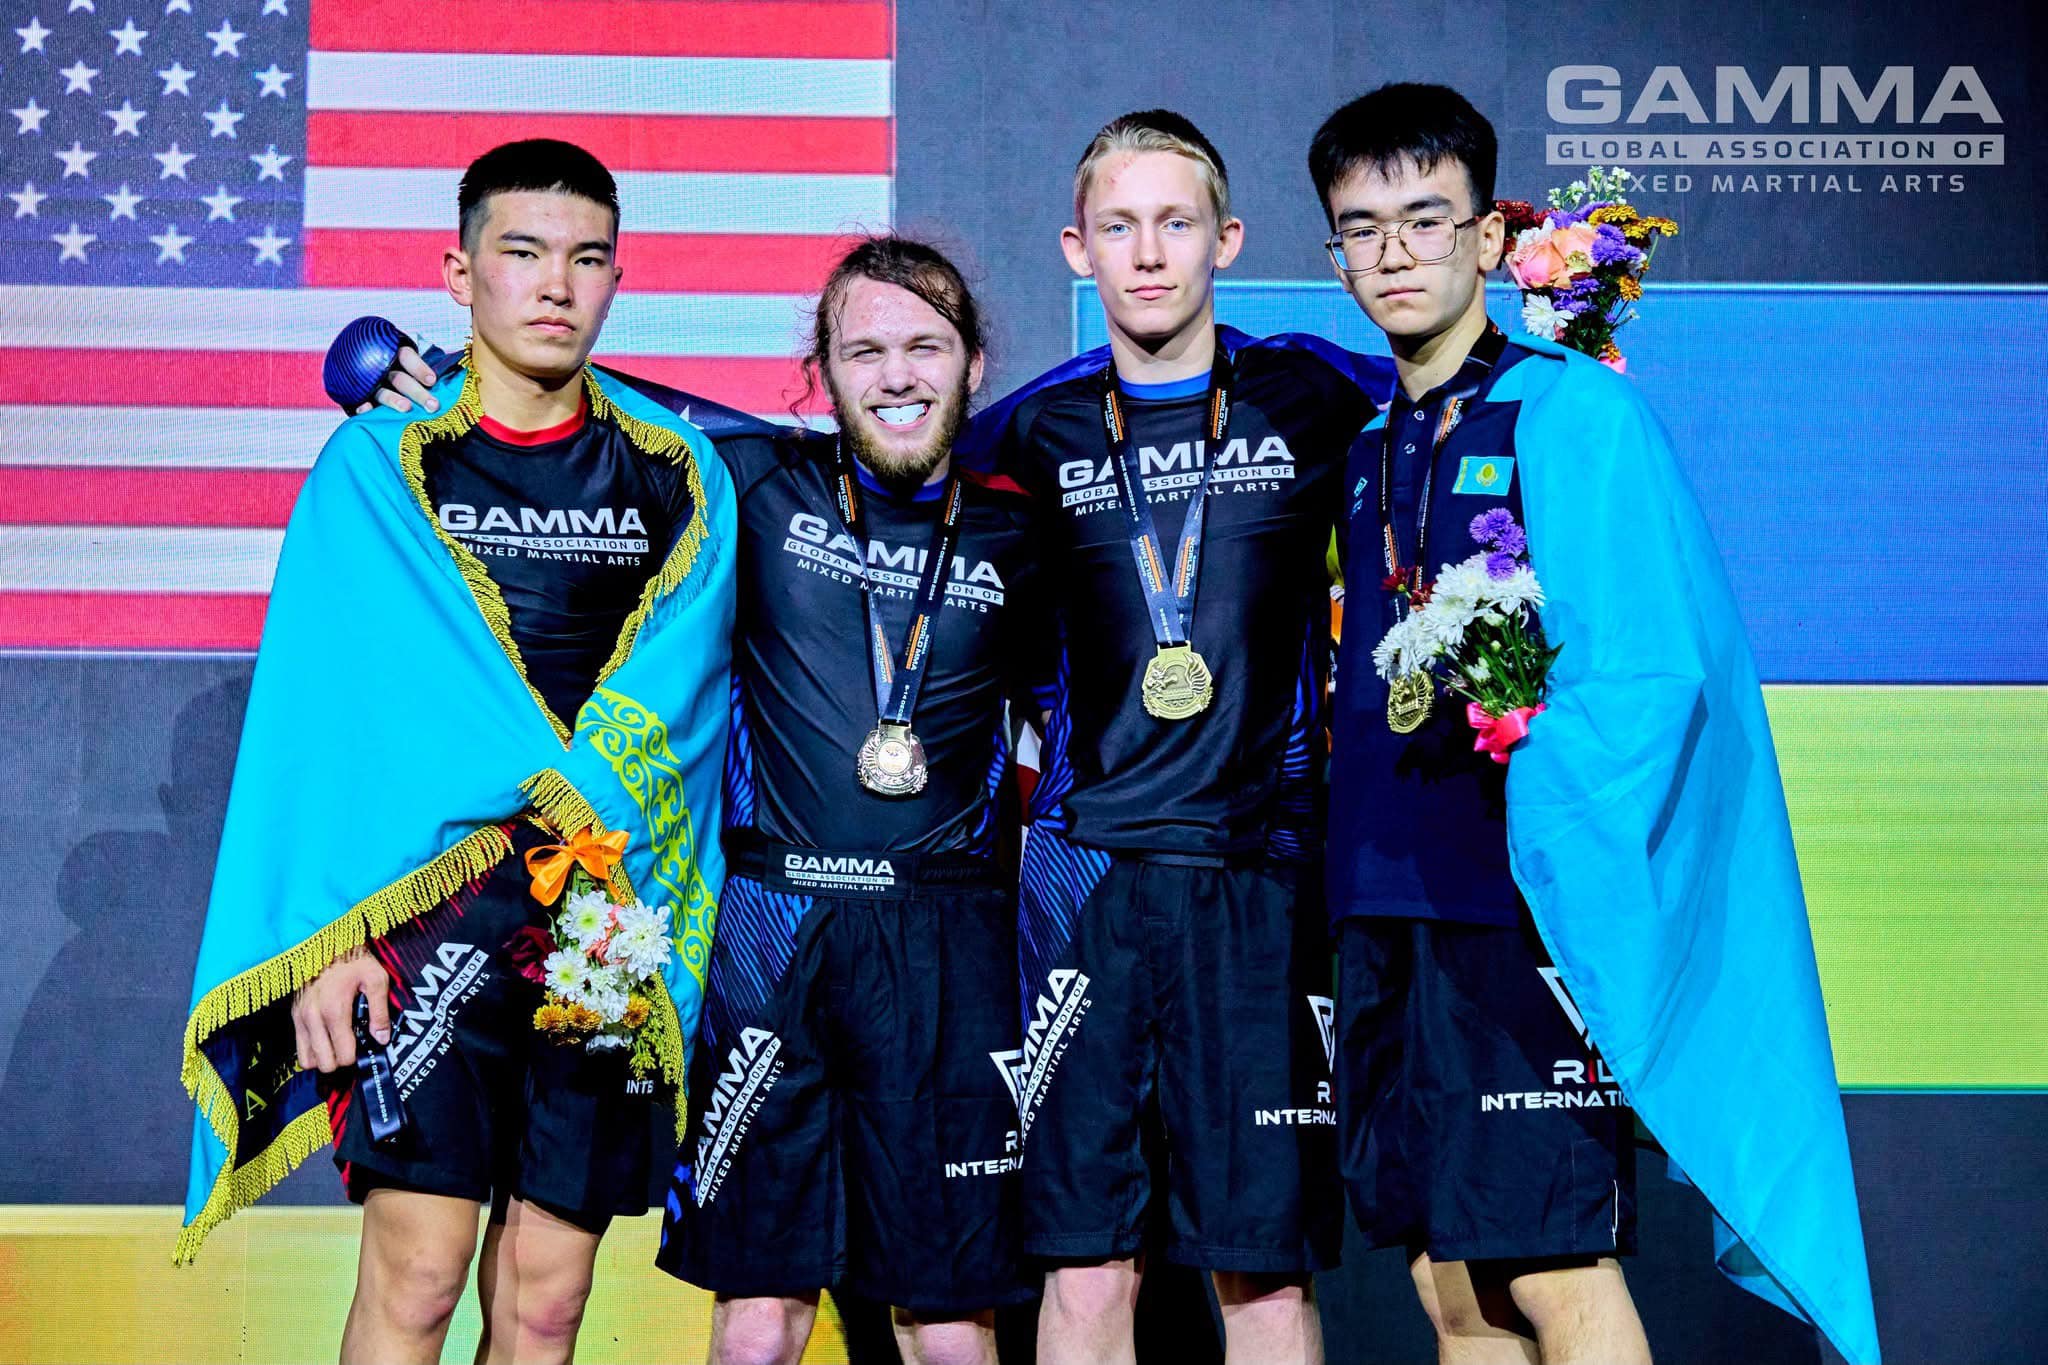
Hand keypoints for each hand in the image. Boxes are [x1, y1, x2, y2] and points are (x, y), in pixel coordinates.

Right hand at [291, 947, 391, 1072]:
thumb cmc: (354, 960)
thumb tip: (381, 1039)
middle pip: (323, 1064)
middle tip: (351, 1046)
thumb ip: (380, 1012)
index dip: (355, 1056)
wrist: (327, 942)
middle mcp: (312, 1019)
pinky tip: (326, 1036)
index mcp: (334, 1011)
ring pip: (307, 1059)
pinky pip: (298, 1046)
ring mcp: (300, 1018)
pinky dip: (312, 1048)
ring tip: (338, 1044)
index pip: (342, 1056)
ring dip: (323, 1057)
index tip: (363, 1044)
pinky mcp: (293, 1015)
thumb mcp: (376, 980)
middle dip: (339, 1060)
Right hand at [349, 345, 440, 415]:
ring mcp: (369, 383)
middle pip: (400, 379)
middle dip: (417, 392)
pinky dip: (362, 407)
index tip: (432, 381)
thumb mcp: (407, 360)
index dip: (419, 368)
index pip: (407, 357)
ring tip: (407, 409)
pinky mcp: (358, 396)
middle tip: (433, 406)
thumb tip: (452, 375)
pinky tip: (367, 410)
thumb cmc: (395, 366)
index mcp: (395, 354)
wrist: (355, 362)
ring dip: (393, 399)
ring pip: (382, 391)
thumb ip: (423, 368)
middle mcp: (382, 368)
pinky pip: (358, 401)